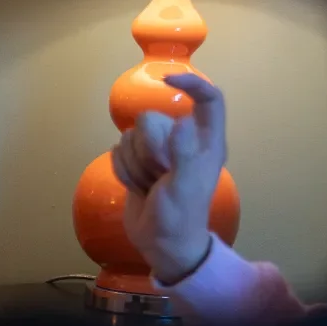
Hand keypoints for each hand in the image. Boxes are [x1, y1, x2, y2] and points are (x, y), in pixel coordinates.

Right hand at [111, 73, 226, 283]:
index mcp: (206, 142)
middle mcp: (183, 141)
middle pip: (153, 119)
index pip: (208, 99)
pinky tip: (136, 187)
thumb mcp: (184, 186)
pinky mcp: (137, 162)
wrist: (161, 245)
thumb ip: (184, 153)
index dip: (191, 83)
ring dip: (134, 163)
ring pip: (131, 136)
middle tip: (160, 173)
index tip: (166, 80)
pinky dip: (123, 170)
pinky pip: (118, 151)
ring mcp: (159, 152)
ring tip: (150, 185)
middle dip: (148, 148)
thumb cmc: (180, 217)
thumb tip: (181, 121)